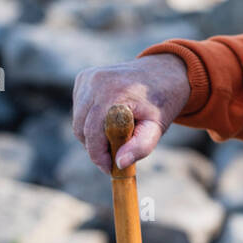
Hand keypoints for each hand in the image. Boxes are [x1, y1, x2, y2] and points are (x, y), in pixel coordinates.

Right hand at [71, 54, 191, 174]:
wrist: (164, 72)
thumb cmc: (162, 102)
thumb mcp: (158, 127)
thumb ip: (141, 147)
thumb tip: (119, 164)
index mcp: (114, 92)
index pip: (93, 132)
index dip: (99, 155)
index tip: (110, 169)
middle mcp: (96, 81)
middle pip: (81, 128)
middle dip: (95, 147)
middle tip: (114, 157)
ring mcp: (88, 78)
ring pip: (78, 120)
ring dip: (92, 134)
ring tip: (117, 136)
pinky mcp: (84, 77)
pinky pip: (79, 109)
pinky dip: (91, 120)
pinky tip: (111, 117)